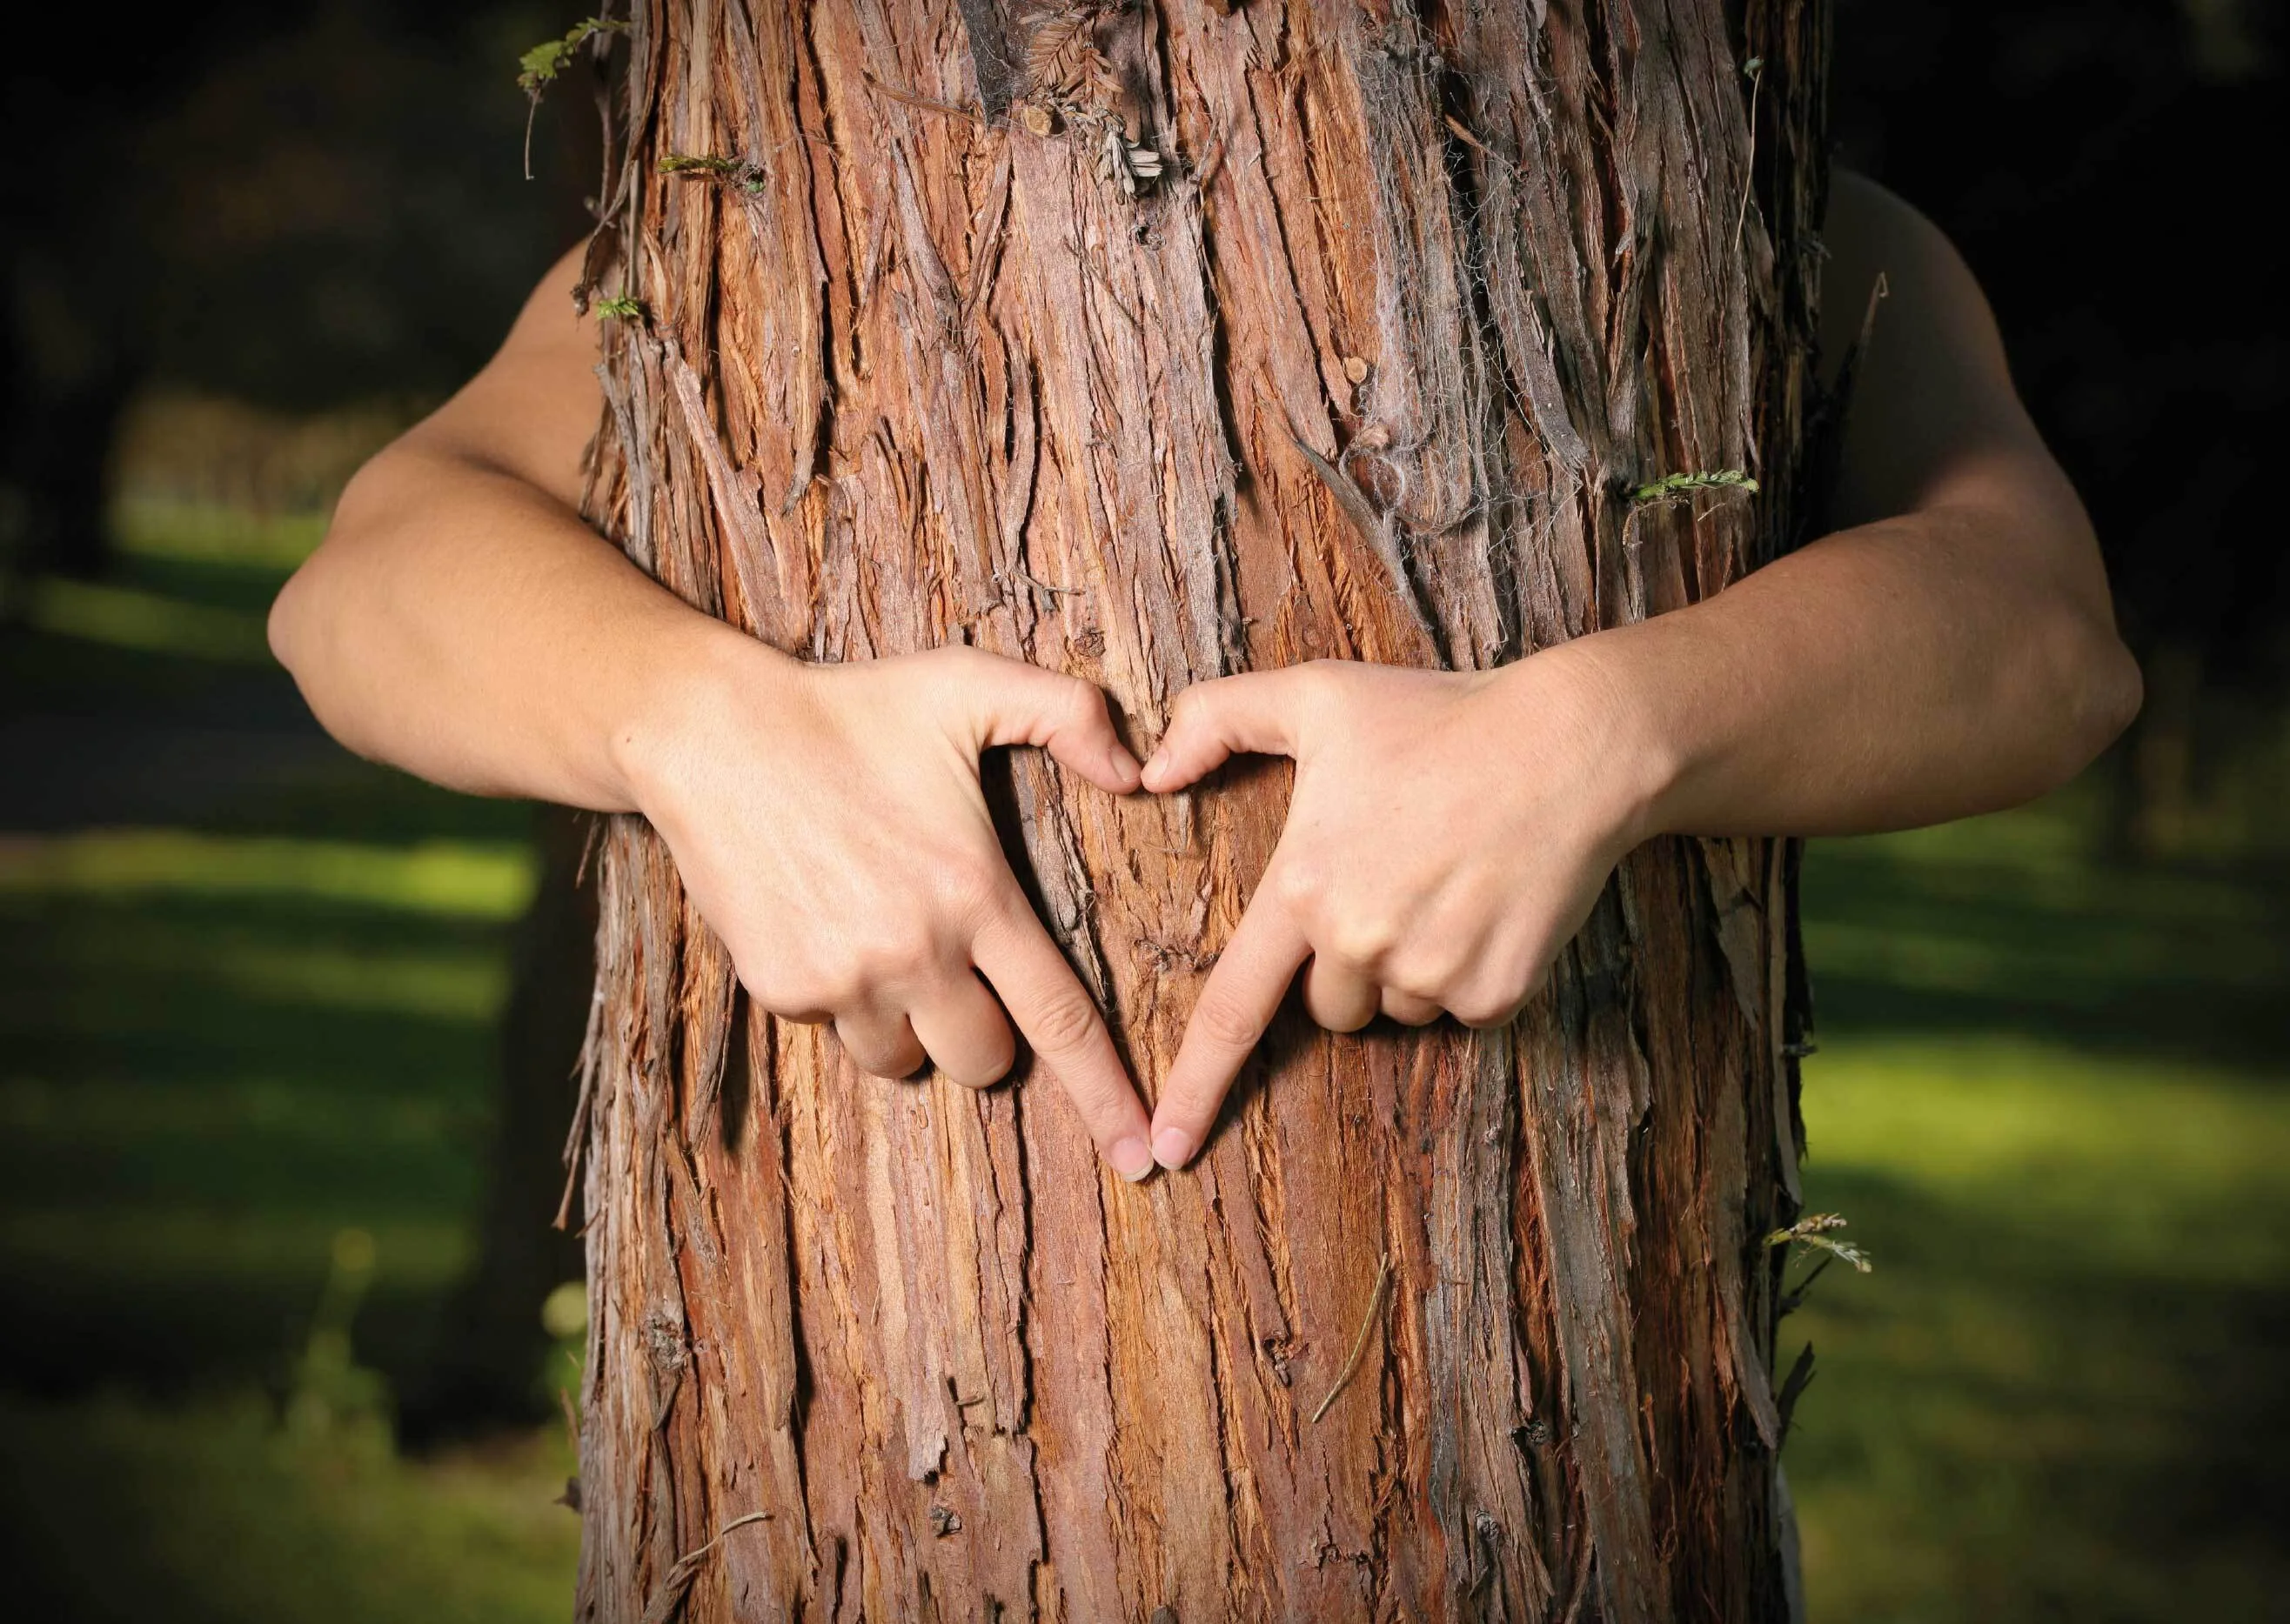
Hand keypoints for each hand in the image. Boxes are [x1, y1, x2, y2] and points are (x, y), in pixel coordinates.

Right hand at [624, 636, 1156, 1180]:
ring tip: (885, 935)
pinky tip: (829, 923)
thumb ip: (1072, 714)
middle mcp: (914, 952)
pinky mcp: (782, 991)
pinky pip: (838, 1033)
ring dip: (911, 1024)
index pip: (1059, 1019)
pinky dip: (847, 1000)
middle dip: (986, 1034)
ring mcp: (843, 981)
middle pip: (984, 1061)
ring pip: (905, 1059)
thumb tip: (1143, 770)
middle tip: (959, 963)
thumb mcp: (970, 686)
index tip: (1142, 1157)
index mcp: (974, 894)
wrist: (712, 734)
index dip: (1106, 1094)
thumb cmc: (851, 707)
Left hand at [1136, 654, 1661, 1169]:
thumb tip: (1150, 770)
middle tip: (1394, 881)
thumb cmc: (1439, 716)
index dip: (1196, 1084)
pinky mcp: (1495, 993)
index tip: (1169, 1147)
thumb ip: (1217, 719)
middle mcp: (1360, 941)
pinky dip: (1471, 974)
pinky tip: (1489, 902)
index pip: (1232, 1009)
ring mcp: (1431, 973)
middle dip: (1348, 966)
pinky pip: (1462, 1013)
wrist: (1570, 746)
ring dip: (1411, 968)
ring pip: (1396, 1010)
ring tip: (1447, 882)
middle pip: (1327, 1007)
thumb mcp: (1317, 695)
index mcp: (1303, 887)